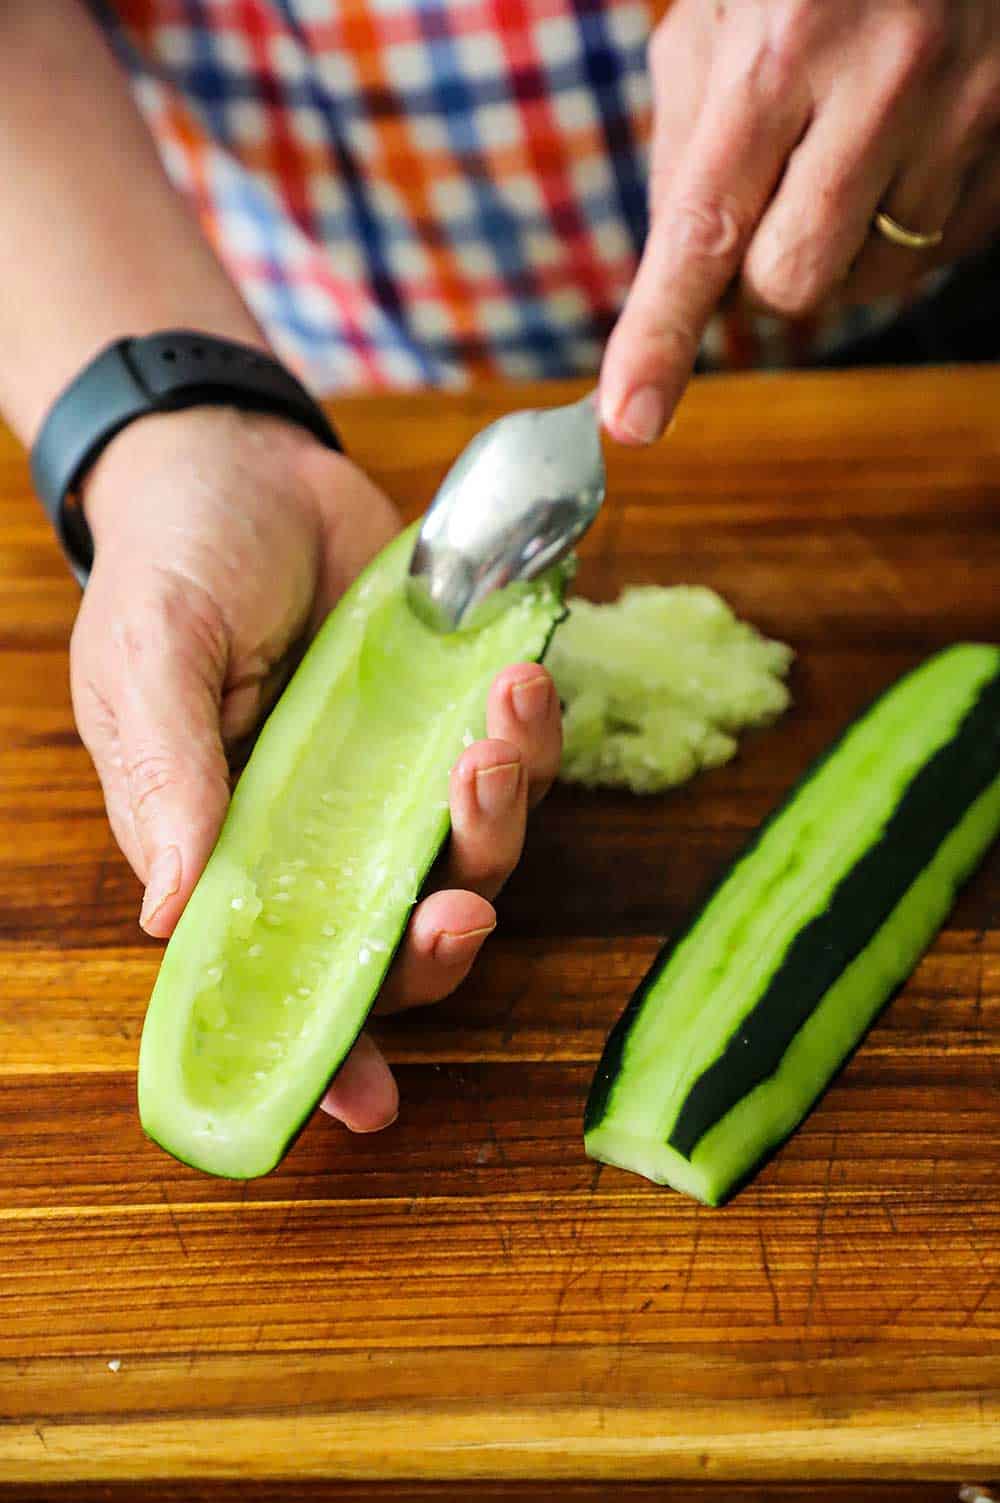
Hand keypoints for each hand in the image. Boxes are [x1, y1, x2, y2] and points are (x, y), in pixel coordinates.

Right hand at [71, 407, 561, 1133]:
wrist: (239, 459)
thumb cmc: (170, 567)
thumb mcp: (148, 663)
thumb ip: (170, 781)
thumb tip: (173, 916)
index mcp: (240, 846)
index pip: (287, 974)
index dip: (330, 1048)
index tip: (372, 1106)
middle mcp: (331, 831)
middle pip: (408, 937)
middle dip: (446, 939)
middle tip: (460, 902)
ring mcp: (400, 774)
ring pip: (479, 850)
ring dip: (500, 817)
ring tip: (494, 723)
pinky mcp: (455, 707)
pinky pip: (517, 755)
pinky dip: (533, 733)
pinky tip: (521, 677)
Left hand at [601, 0, 999, 443]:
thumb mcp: (721, 17)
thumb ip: (685, 144)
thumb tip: (673, 276)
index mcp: (783, 45)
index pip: (706, 230)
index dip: (661, 335)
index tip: (631, 421)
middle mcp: (884, 85)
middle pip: (790, 285)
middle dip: (759, 273)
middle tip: (768, 199)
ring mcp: (966, 116)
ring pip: (867, 283)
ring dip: (836, 248)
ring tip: (846, 151)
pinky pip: (935, 255)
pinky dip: (899, 229)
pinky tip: (902, 150)